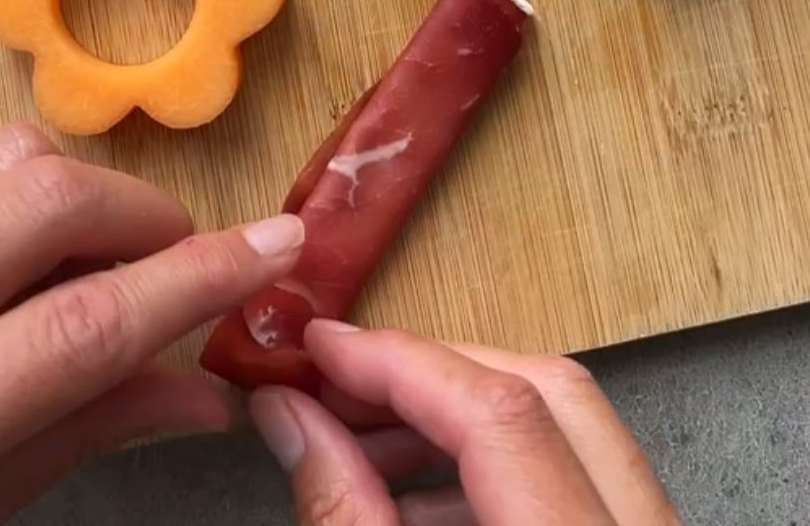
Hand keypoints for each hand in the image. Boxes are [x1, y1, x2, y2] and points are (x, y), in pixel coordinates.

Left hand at [0, 123, 304, 525]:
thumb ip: (79, 437)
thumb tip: (199, 393)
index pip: (90, 325)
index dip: (201, 275)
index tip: (275, 243)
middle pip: (48, 201)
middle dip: (144, 214)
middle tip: (171, 257)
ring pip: (0, 158)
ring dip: (81, 190)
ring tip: (92, 254)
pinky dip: (19, 193)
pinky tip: (18, 251)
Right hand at [250, 322, 680, 524]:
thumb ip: (342, 511)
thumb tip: (286, 415)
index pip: (500, 413)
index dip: (399, 363)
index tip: (321, 348)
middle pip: (547, 389)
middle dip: (430, 370)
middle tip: (340, 383)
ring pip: (564, 423)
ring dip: (452, 417)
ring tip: (359, 442)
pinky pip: (572, 473)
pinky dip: (486, 466)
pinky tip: (410, 498)